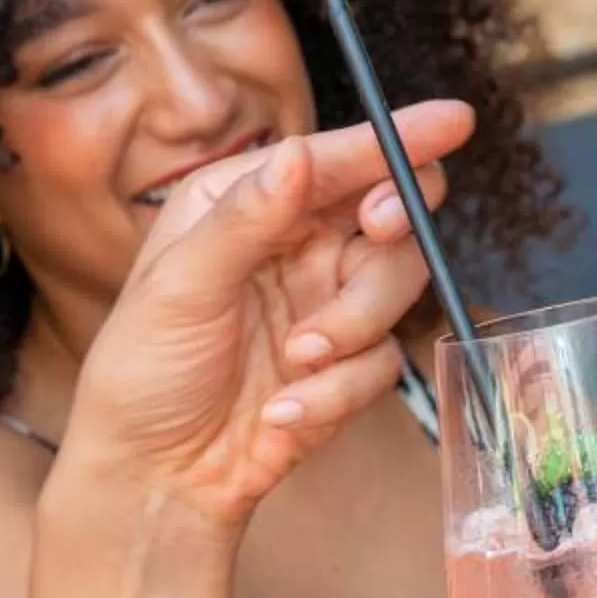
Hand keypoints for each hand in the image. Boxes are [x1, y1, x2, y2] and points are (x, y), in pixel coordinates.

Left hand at [58, 112, 466, 525]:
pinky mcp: (350, 364)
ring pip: (397, 284)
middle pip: (391, 209)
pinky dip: (338, 388)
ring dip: (355, 322)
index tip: (452, 122)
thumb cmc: (143, 371)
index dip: (396, 138)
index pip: (334, 158)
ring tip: (299, 357)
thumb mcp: (177, 286)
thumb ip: (245, 219)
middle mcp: (297, 244)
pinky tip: (283, 409)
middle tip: (377, 233)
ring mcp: (329, 303)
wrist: (157, 475)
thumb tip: (297, 156)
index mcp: (248, 203)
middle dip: (394, 222)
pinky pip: (383, 361)